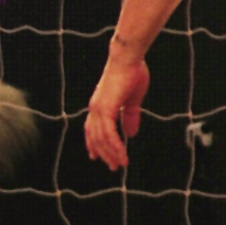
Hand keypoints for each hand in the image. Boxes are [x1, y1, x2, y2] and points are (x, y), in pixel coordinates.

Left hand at [85, 53, 150, 170]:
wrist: (128, 58)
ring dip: (111, 153)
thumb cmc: (132, 73)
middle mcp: (95, 108)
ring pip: (101, 138)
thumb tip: (132, 133)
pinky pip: (109, 134)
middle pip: (95, 137)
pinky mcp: (105, 109)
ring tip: (120, 164)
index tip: (96, 157)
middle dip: (104, 153)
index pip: (93, 129)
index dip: (94, 143)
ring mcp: (98, 109)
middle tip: (114, 166)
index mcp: (99, 105)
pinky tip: (123, 154)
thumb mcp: (132, 100)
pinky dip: (115, 146)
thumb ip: (130, 116)